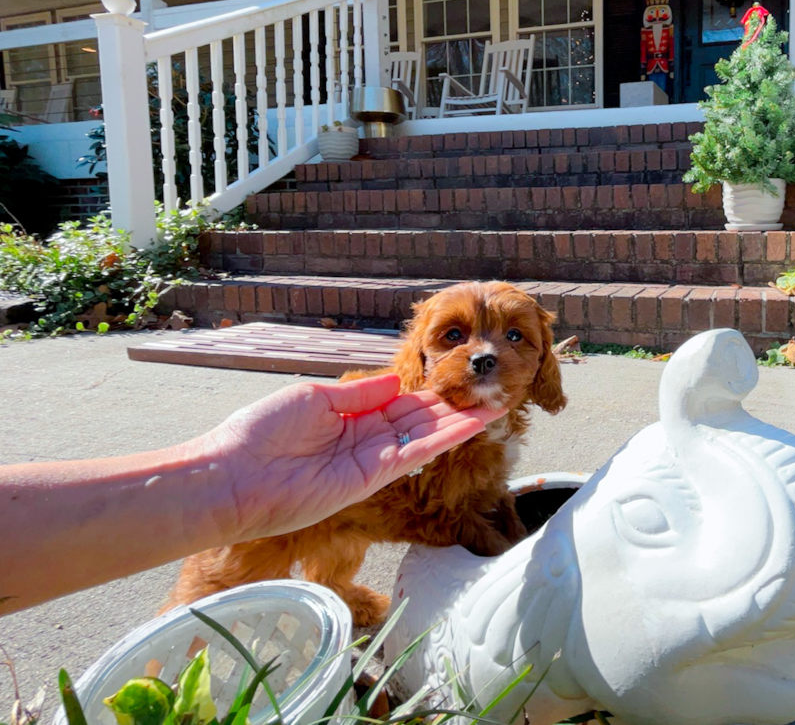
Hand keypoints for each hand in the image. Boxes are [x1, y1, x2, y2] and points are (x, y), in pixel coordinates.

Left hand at [197, 375, 506, 541]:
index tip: (456, 381)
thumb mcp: (312, 398)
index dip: (427, 393)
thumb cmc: (261, 432)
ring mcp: (370, 460)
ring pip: (425, 436)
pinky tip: (471, 425)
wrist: (233, 477)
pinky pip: (415, 453)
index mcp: (346, 416)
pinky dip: (444, 439)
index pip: (396, 403)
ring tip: (495, 406)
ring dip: (460, 423)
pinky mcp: (372, 478)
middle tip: (489, 392)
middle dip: (453, 407)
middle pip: (418, 420)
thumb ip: (357, 394)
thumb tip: (393, 382)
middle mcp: (363, 439)